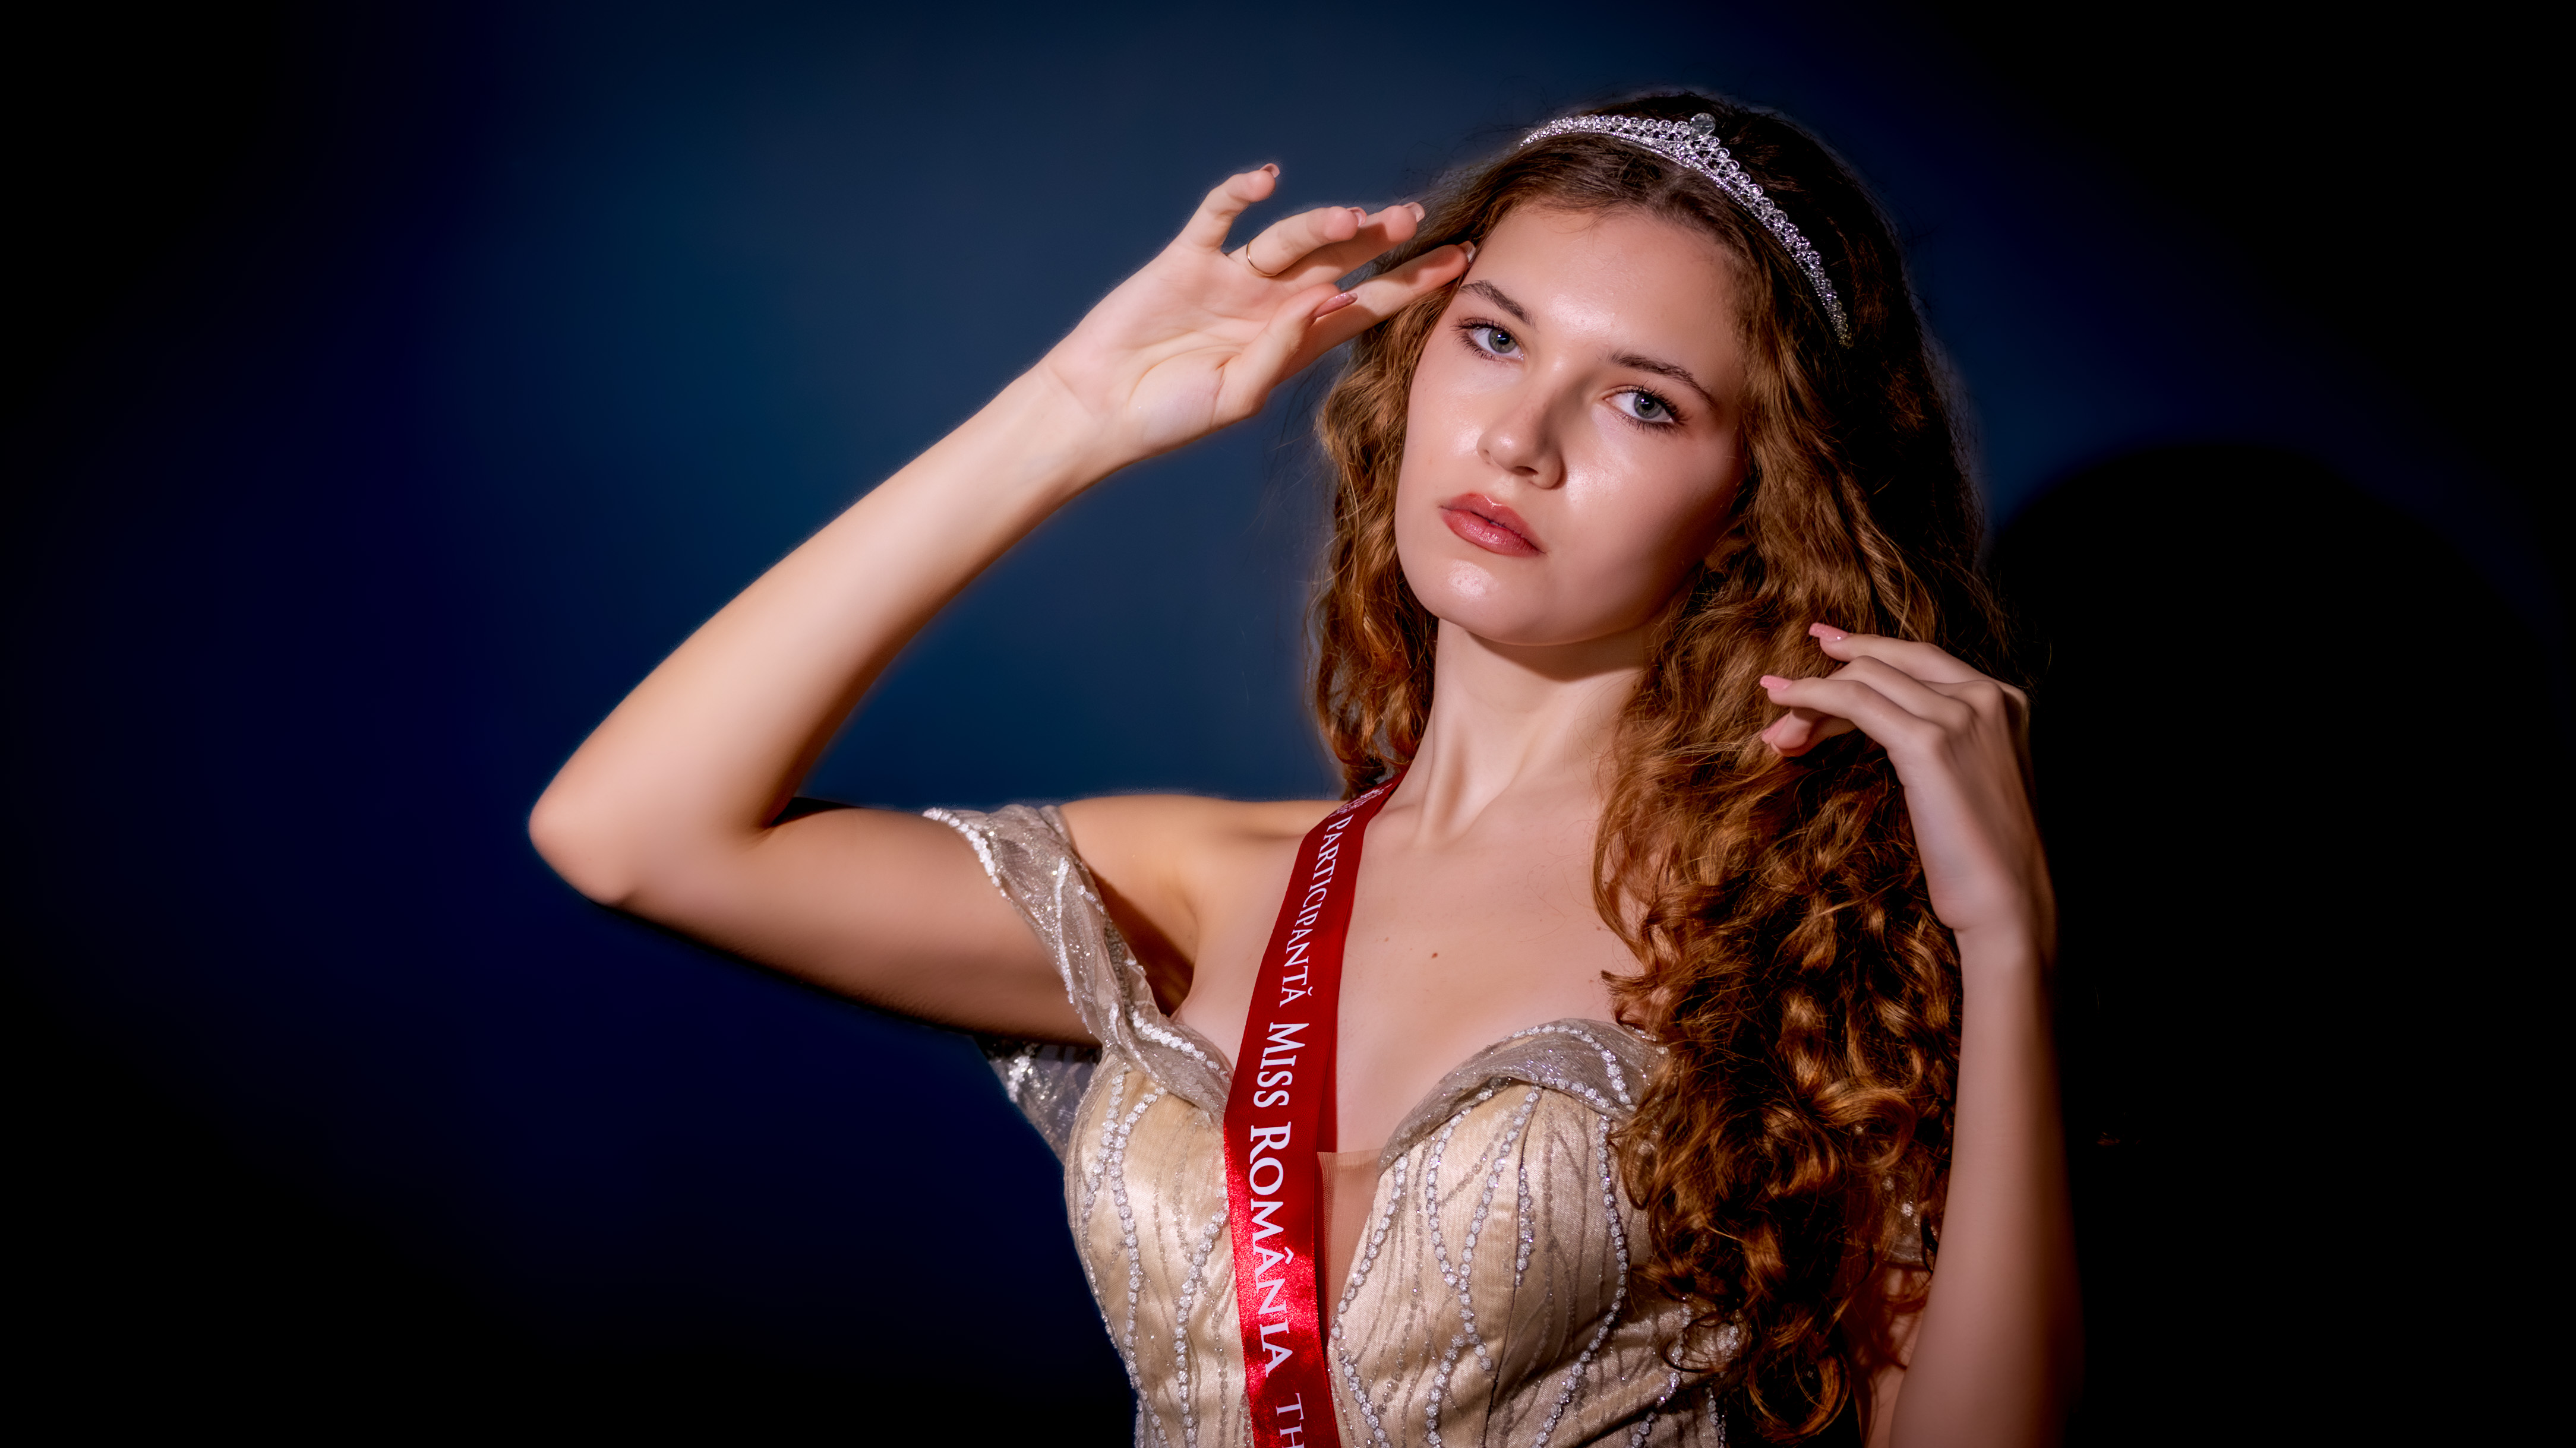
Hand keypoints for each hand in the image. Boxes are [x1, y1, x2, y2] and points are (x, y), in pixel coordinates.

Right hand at [1035, 165, 1471, 469]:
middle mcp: (1271, 304)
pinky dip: (1240, 193)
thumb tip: (1324, 301)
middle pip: (1339, 263)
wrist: (1097, 410)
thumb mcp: (1237, 398)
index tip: (1458, 264)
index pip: (1366, 306)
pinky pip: (1219, 217)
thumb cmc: (1168, 419)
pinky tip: (1266, 178)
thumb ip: (1281, 352)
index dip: (1411, 285)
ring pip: (1289, 239)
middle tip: (1414, 218)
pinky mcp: (1185, 260)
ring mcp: (1230, 278)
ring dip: (1319, 225)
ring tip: (1352, 219)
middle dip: (1378, 242)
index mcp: (1293, 342)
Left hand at [1760, 624, 2053, 956]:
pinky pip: (1854, 703)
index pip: (1918, 660)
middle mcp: (1985, 696)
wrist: (2009, 901)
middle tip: (1781, 698)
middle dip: (1828, 680)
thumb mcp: (1968, 780)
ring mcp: (1960, 715)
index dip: (1868, 647)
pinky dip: (1813, 700)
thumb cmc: (1983, 855)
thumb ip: (1942, 741)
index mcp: (2002, 699)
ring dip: (1810, 701)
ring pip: (1863, 681)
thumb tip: (1882, 725)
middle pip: (1885, 665)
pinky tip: (1786, 709)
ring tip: (1778, 733)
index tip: (1826, 643)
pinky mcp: (1929, 743)